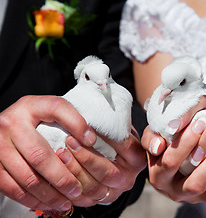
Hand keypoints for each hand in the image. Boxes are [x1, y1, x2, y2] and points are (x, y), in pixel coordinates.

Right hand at [0, 95, 96, 210]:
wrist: (2, 125)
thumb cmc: (33, 120)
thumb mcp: (49, 111)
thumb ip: (68, 119)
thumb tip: (90, 139)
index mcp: (30, 106)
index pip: (57, 109)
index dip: (76, 124)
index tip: (91, 141)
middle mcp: (11, 123)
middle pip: (40, 156)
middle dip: (62, 177)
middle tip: (77, 190)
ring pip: (26, 177)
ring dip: (49, 194)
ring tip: (66, 201)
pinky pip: (11, 188)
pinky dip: (31, 199)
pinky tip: (46, 203)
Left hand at [57, 127, 146, 206]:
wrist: (110, 156)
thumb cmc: (112, 136)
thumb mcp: (118, 125)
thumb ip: (113, 120)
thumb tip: (100, 101)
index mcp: (137, 157)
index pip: (123, 146)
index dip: (104, 137)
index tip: (86, 127)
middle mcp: (128, 178)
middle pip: (107, 172)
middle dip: (85, 157)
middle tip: (69, 141)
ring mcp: (114, 191)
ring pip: (93, 188)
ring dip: (74, 171)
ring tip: (60, 154)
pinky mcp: (98, 201)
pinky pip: (82, 200)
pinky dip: (68, 187)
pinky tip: (57, 172)